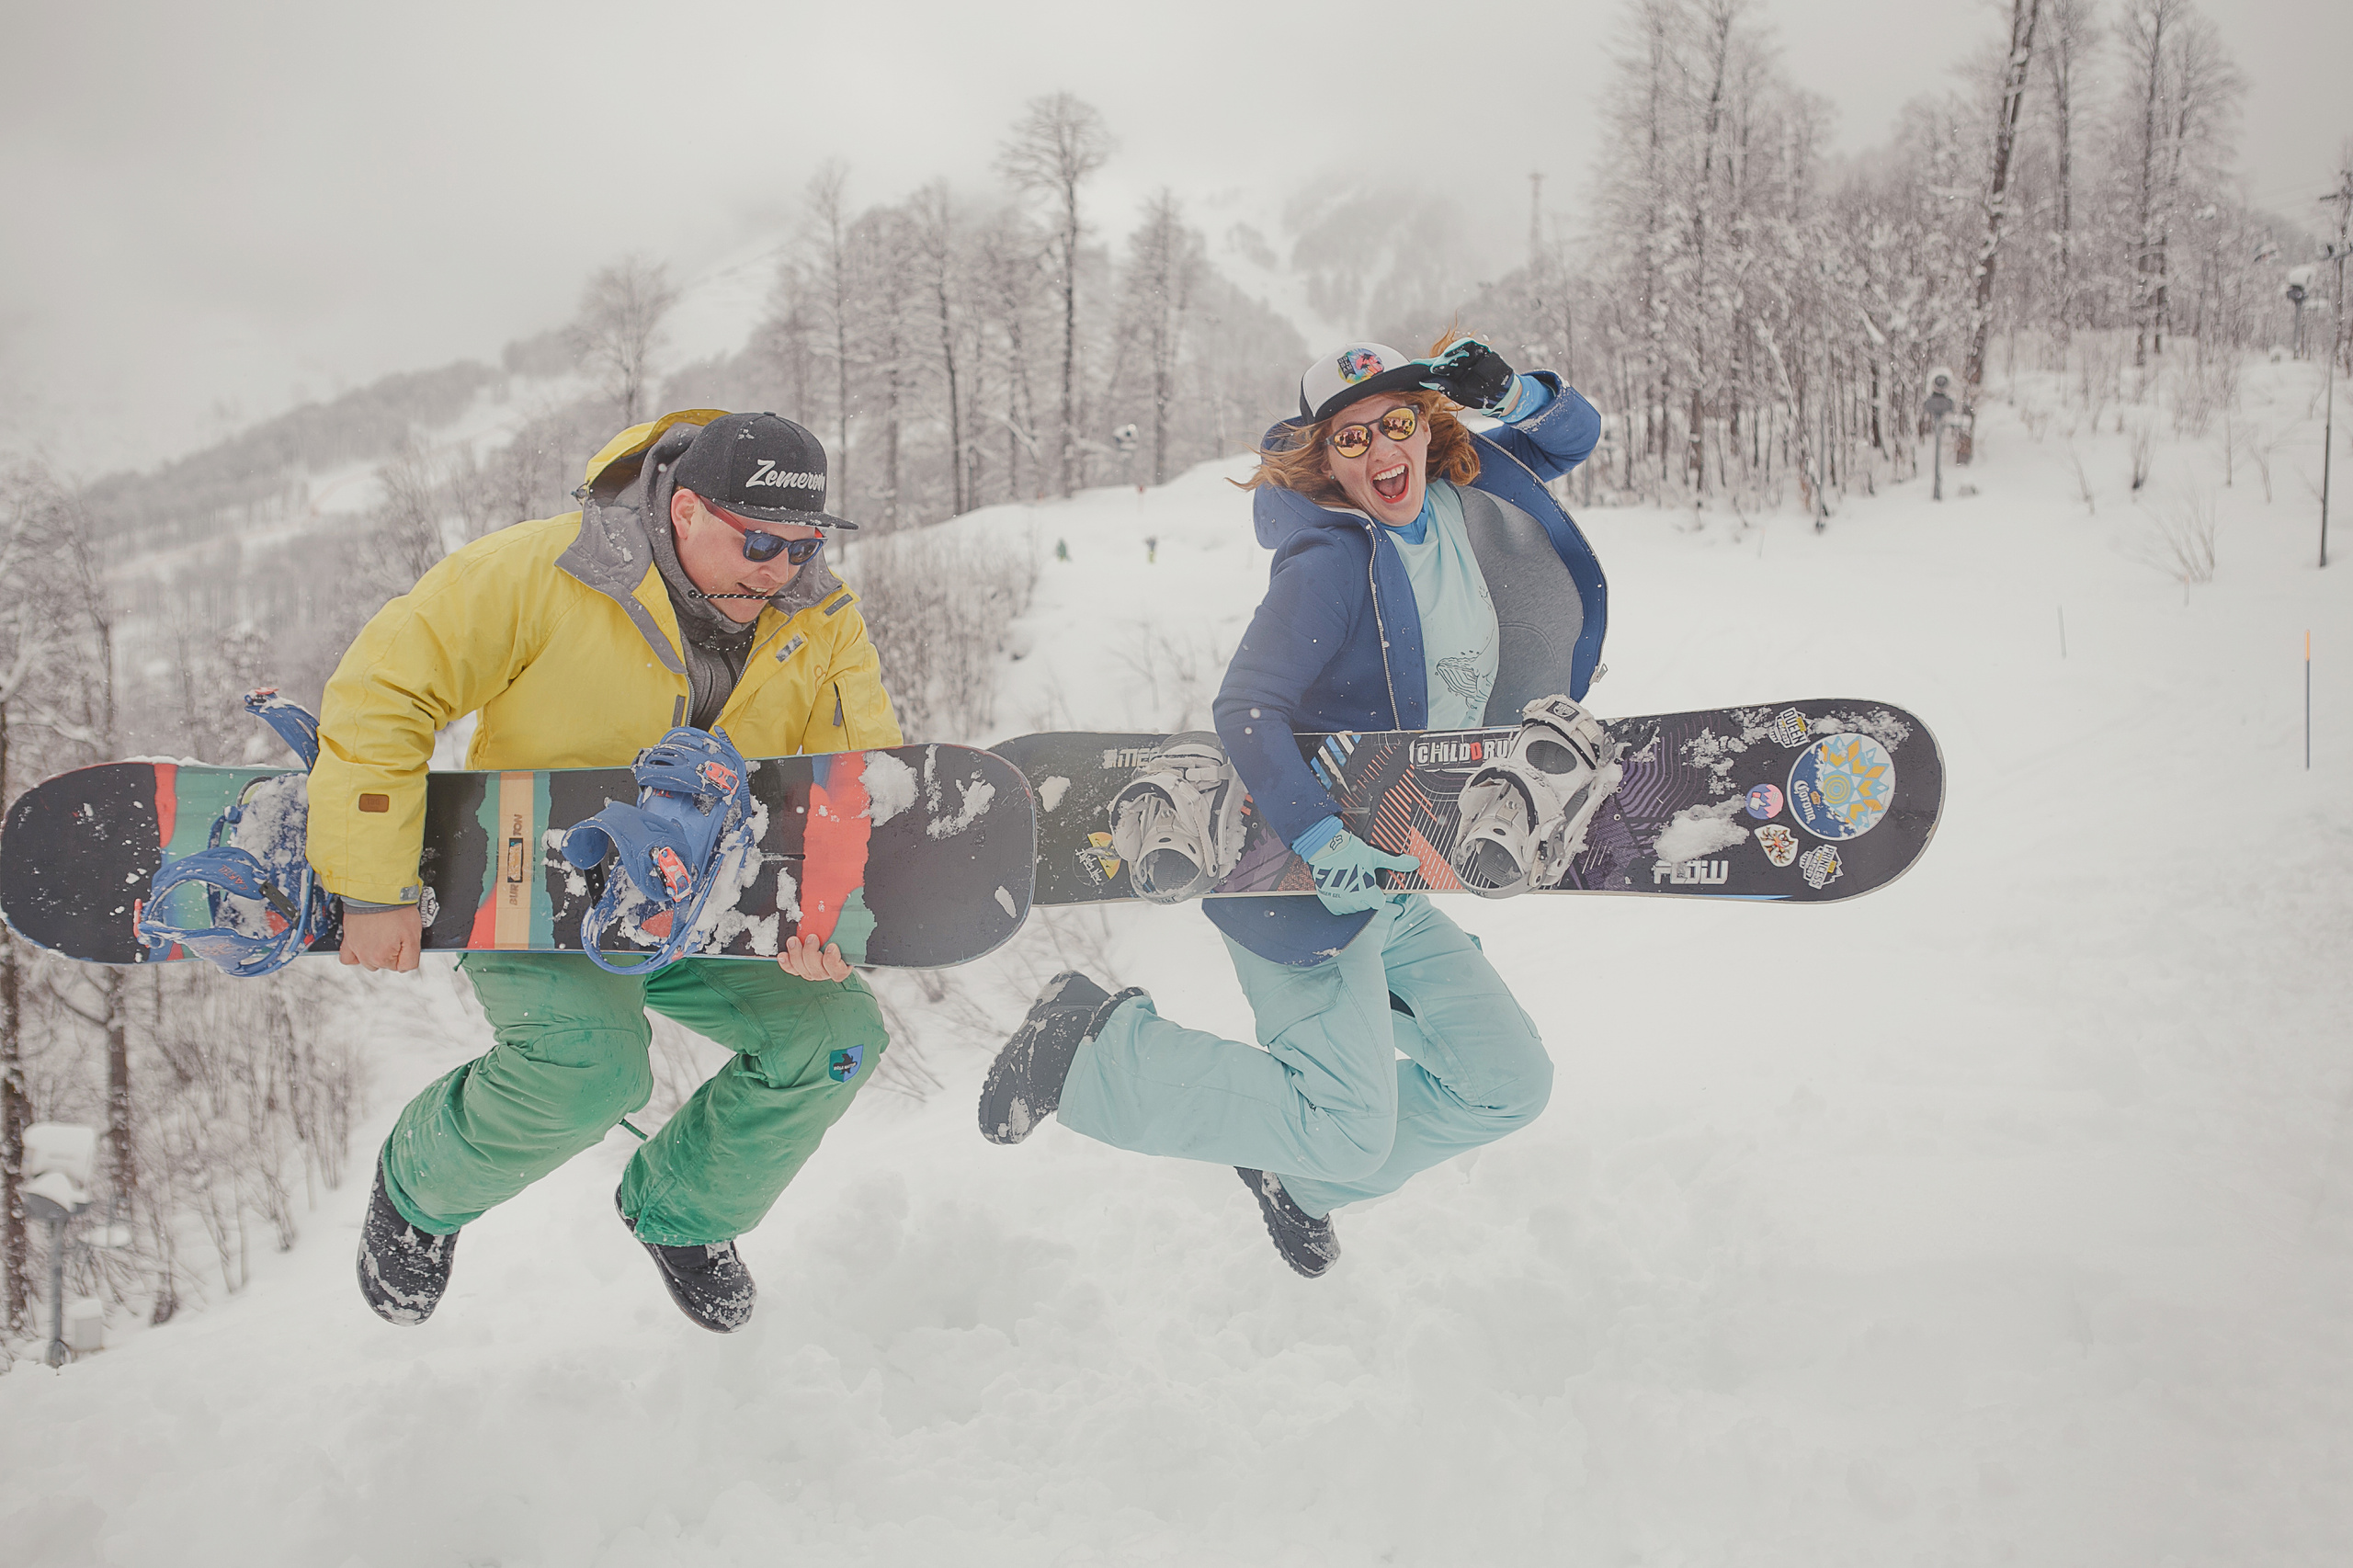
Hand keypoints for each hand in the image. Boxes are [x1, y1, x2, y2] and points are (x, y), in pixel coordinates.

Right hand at [340, 905, 420, 972]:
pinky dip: (355, 955)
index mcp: (381, 958)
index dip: (404, 951)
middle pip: (383, 963)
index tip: (404, 938)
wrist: (377, 892)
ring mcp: (355, 947)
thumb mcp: (414, 936)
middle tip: (394, 935)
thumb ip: (411, 959)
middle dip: (391, 952)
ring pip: (367, 960)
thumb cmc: (396, 910)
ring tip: (382, 935)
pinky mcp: (348, 938)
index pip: (398, 965)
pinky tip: (364, 946)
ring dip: (375, 952)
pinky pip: (347, 957)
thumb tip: (405, 968)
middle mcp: (365, 955)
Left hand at [778, 933, 850, 981]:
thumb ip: (848, 929)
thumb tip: (854, 914)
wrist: (831, 938)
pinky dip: (786, 962)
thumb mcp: (846, 935)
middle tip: (811, 938)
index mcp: (842, 966)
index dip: (833, 961)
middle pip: (818, 971)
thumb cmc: (841, 937)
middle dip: (811, 953)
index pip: (839, 971)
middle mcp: (827, 972)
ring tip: (794, 941)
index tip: (831, 946)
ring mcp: (813, 971)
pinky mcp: (801, 968)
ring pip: (803, 970)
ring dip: (796, 955)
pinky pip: (792, 969)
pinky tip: (783, 955)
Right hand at [1306, 831, 1421, 915]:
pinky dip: (1340, 899)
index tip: (1372, 882)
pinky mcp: (1328, 901)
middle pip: (1365, 905)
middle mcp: (1353, 902)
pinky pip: (1339, 907)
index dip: (1377, 892)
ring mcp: (1339, 903)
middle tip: (1359, 876)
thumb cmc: (1350, 851)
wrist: (1324, 847)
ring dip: (1352, 897)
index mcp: (1367, 893)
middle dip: (1364, 894)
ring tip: (1348, 878)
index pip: (1378, 902)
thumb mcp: (1376, 856)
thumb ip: (1396, 863)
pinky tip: (1339, 884)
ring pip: (1352, 907)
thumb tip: (1415, 863)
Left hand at [1420, 338, 1517, 413]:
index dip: (1427, 367)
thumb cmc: (1479, 396)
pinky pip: (1468, 344)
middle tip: (1427, 368)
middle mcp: (1460, 363)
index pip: (1438, 368)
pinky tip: (1450, 353)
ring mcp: (1470, 356)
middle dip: (1436, 363)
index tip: (1415, 367)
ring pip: (1455, 351)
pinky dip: (1458, 347)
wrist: (1500, 395)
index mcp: (1453, 374)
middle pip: (1445, 359)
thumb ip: (1443, 387)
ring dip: (1446, 355)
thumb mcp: (1458, 394)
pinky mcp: (1480, 350)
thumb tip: (1425, 381)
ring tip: (1438, 363)